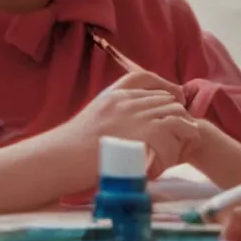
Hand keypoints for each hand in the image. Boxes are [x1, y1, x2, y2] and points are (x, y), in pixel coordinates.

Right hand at [64, 71, 199, 175]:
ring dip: (182, 128)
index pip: (147, 79)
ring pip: (175, 112)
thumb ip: (114, 118)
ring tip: (181, 143)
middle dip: (176, 113)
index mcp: (112, 95)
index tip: (175, 100)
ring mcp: (137, 114)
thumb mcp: (93, 123)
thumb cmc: (70, 152)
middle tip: (180, 131)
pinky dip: (180, 141)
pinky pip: (176, 129)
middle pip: (167, 98)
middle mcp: (127, 100)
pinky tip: (175, 154)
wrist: (59, 160)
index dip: (166, 89)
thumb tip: (132, 127)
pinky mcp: (147, 131)